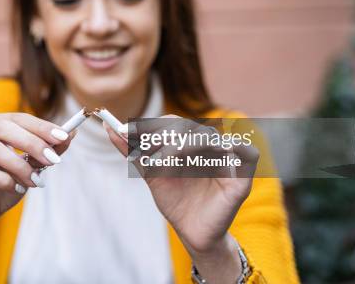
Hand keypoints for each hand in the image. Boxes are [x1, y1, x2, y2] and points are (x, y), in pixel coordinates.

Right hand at [0, 112, 74, 262]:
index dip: (41, 126)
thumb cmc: (5, 184)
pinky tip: (17, 189)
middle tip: (54, 159)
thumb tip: (72, 133)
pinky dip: (4, 179)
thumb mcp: (31, 166)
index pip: (17, 117)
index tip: (64, 137)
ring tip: (35, 181)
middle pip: (3, 127)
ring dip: (19, 165)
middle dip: (32, 142)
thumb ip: (48, 149)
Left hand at [103, 115, 258, 280]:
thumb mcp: (150, 172)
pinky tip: (200, 160)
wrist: (191, 231)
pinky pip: (245, 154)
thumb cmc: (175, 200)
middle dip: (163, 136)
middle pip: (188, 127)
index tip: (126, 134)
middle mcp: (208, 145)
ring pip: (207, 138)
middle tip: (144, 150)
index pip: (172, 123)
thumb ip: (133, 150)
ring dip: (182, 146)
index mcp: (190, 141)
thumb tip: (109, 128)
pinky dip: (227, 150)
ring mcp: (227, 158)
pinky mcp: (241, 176)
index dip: (150, 127)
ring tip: (162, 162)